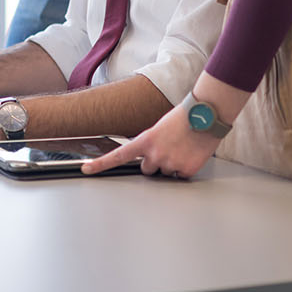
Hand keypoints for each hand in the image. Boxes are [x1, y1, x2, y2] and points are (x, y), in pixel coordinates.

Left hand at [82, 102, 218, 177]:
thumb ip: (149, 143)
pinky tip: (190, 154)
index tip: (86, 169)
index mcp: (145, 140)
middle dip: (154, 162)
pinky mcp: (186, 170)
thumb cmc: (183, 118)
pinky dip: (185, 168)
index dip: (100, 164)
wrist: (205, 115)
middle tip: (167, 148)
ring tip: (181, 148)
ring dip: (170, 164)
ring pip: (165, 173)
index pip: (118, 155)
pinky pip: (181, 175)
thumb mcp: (159, 128)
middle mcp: (155, 154)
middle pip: (147, 169)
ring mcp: (171, 163)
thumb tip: (147, 156)